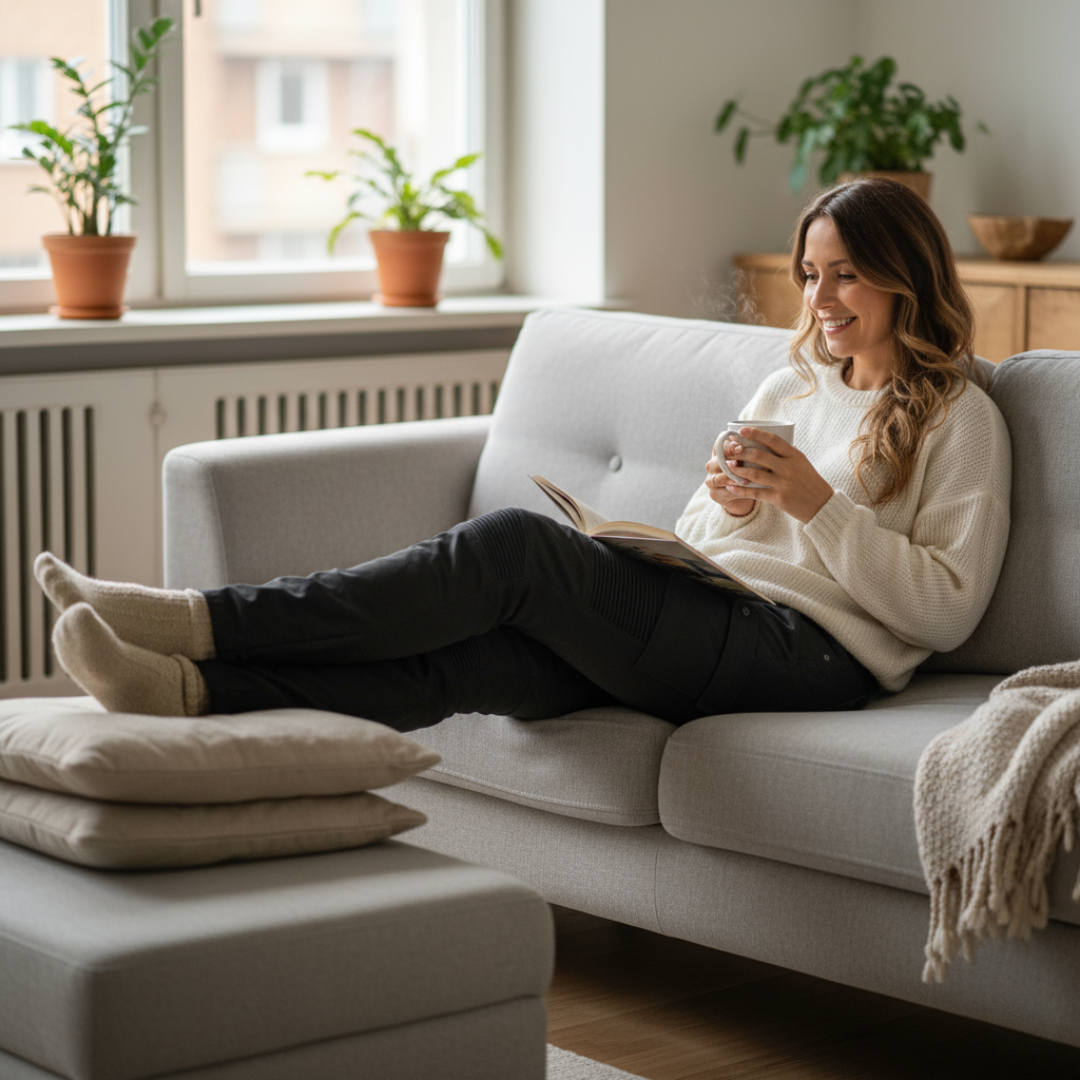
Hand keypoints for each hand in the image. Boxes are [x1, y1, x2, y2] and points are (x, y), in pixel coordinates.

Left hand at [711, 427, 833, 524]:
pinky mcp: (779, 498)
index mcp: (794, 455)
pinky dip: (741, 489)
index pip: (773, 440)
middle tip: (728, 450)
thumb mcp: (802, 463)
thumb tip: (768, 443)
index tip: (741, 430)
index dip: (755, 433)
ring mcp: (784, 483)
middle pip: (759, 455)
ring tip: (726, 466)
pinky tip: (730, 486)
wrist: (822, 505)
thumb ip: (786, 454)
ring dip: (737, 469)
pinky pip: (756, 492)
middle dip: (740, 451)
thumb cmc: (809, 482)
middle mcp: (789, 467)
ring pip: (754, 473)